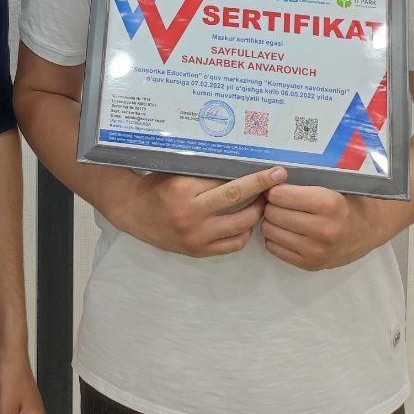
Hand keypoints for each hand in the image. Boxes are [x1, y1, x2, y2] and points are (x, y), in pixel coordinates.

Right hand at [113, 166, 287, 257]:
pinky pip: (233, 244)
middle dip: (262, 187)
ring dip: (257, 212)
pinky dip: (244, 233)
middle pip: (236, 197)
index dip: (252, 175)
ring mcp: (195, 235)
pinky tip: (246, 222)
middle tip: (279, 180)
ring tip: (263, 203)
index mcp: (182, 187)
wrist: (134, 213)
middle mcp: (190, 212)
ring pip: (240, 224)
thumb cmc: (156, 186)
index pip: (225, 179)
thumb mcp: (176, 171)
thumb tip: (240, 163)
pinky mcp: (198, 251)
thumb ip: (203, 170)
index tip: (272, 170)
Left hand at [262, 182, 385, 269]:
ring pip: (270, 231)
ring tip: (283, 215)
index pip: (279, 195)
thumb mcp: (332, 185)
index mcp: (327, 204)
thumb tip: (270, 179)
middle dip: (271, 204)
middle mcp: (322, 229)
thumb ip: (304, 182)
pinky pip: (274, 248)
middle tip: (279, 201)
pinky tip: (287, 231)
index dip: (274, 189)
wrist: (371, 229)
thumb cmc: (349, 201)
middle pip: (272, 213)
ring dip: (271, 221)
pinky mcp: (311, 264)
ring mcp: (316, 250)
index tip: (278, 187)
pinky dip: (276, 238)